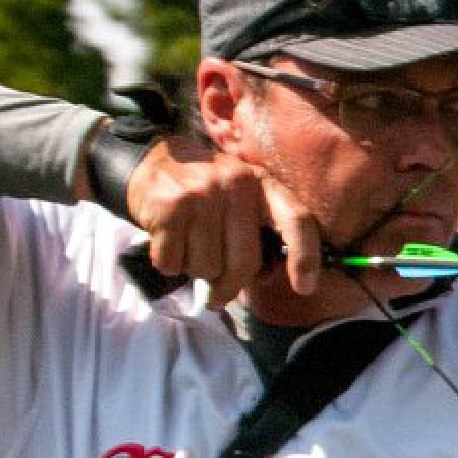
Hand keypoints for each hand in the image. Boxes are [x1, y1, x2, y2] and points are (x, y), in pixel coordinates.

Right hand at [125, 131, 317, 303]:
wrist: (152, 161)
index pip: (297, 221)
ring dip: (197, 271)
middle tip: (217, 297)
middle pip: (244, 261)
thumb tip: (266, 277)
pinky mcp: (169, 208)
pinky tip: (169, 244)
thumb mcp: (241, 198)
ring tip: (190, 250)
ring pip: (207, 267)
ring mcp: (202, 195)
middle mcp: (237, 185)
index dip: (306, 258)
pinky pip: (173, 262)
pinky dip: (170, 264)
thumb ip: (259, 232)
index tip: (305, 287)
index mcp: (263, 184)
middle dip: (230, 287)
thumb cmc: (206, 191)